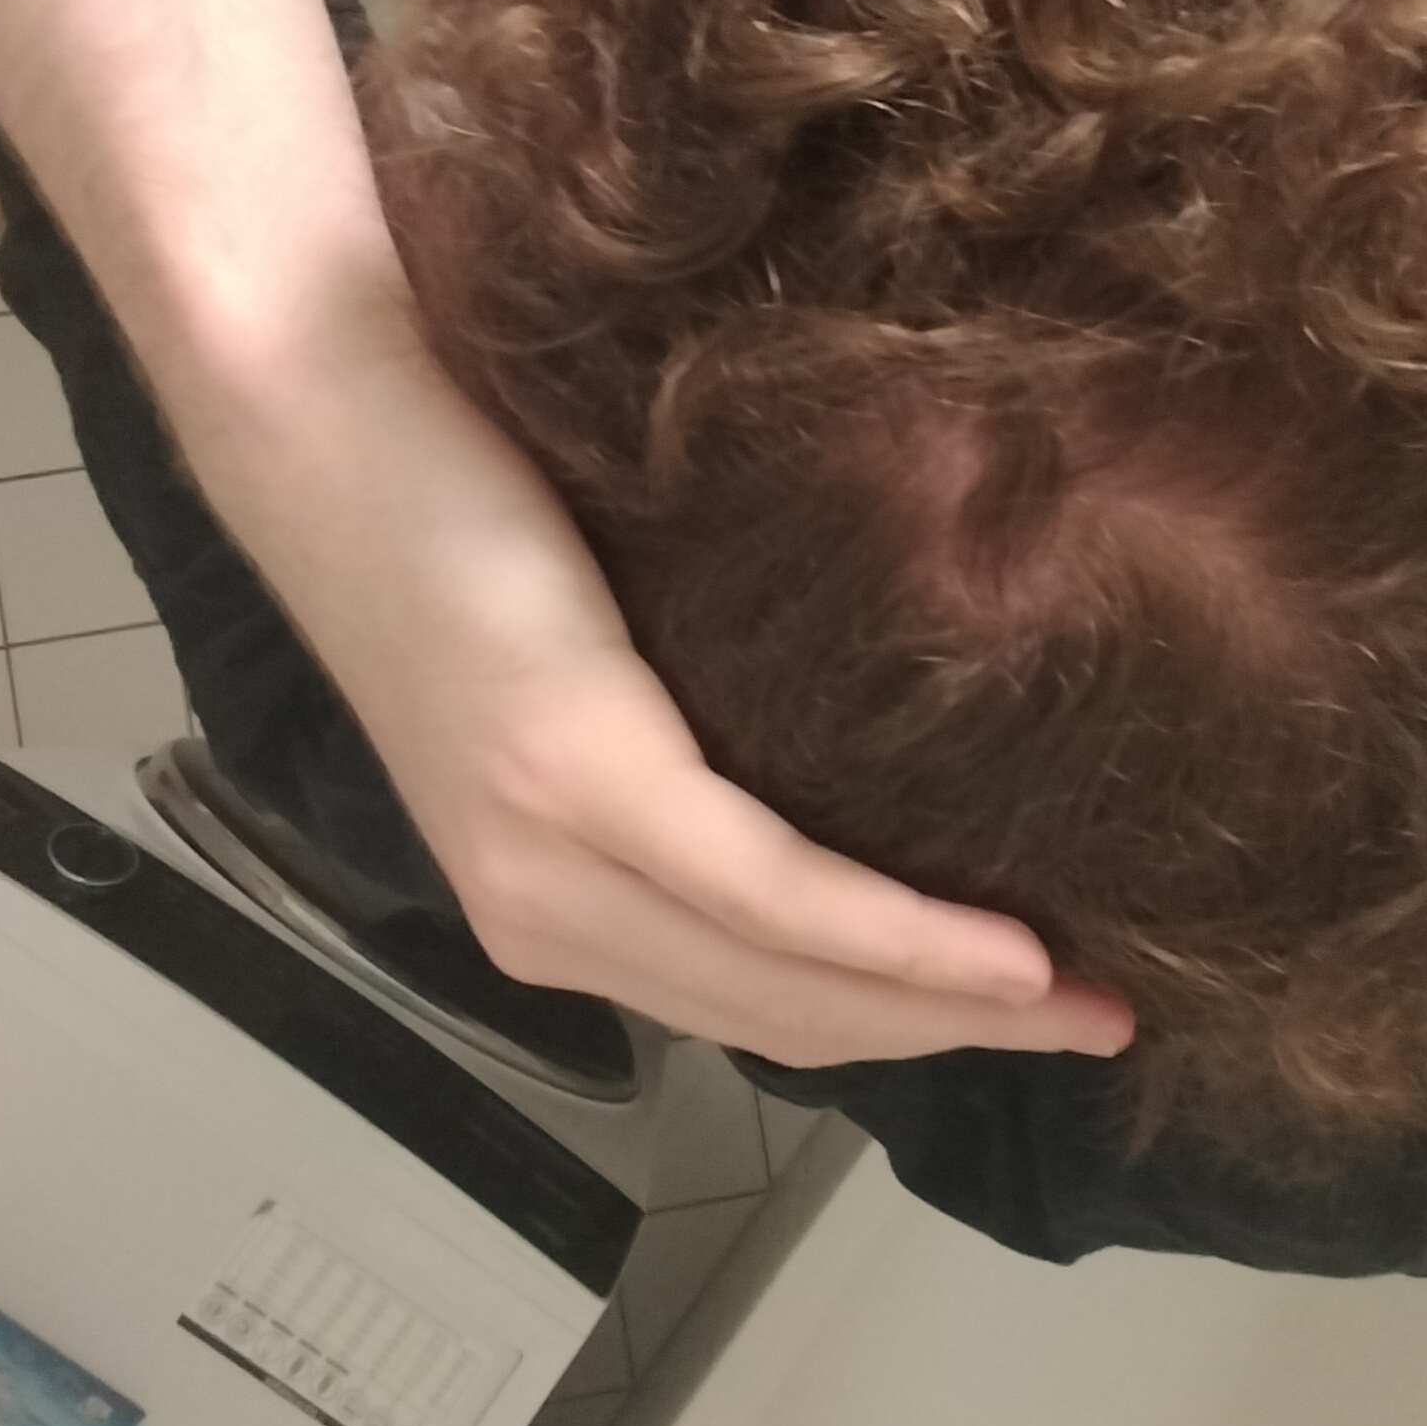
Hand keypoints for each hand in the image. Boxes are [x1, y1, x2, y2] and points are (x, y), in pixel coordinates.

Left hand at [197, 282, 1137, 1068]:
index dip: (900, 1026)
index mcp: (541, 893)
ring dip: (957, 1008)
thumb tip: (847, 746)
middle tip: (1107, 1025)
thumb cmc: (453, 482)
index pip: (748, 1004)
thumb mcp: (588, 646)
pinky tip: (1010, 956)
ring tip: (1091, 1006)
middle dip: (956, 1038)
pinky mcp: (575, 776)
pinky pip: (770, 892)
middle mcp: (538, 910)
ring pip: (788, 984)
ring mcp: (547, 857)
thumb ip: (682, 735)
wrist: (318, 387)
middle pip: (786, 1018)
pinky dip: (903, 939)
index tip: (1038, 1015)